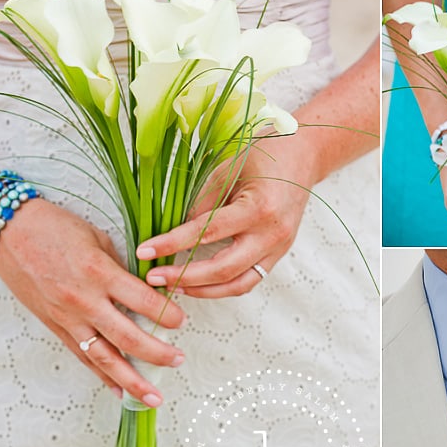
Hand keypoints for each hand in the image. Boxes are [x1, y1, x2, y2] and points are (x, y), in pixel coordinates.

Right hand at [0, 199, 185, 405]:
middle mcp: (84, 301)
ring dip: (132, 380)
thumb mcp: (97, 239)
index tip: (181, 321)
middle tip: (178, 360)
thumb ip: (122, 269)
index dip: (167, 314)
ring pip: (104, 358)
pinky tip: (120, 391)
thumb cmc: (55, 228)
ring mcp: (68, 318)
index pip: (143, 301)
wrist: (7, 232)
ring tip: (153, 396)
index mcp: (99, 273)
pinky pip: (82, 357)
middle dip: (157, 354)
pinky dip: (102, 376)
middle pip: (127, 337)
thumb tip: (148, 291)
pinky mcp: (55, 327)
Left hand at [137, 137, 313, 296]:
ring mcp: (278, 248)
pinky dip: (223, 285)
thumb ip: (202, 205)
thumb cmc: (263, 157)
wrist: (302, 157)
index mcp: (258, 208)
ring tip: (174, 286)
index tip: (145, 252)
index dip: (172, 244)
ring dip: (203, 290)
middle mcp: (272, 234)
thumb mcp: (226, 172)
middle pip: (223, 269)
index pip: (207, 233)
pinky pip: (249, 279)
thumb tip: (174, 234)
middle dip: (184, 277)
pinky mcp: (278, 253)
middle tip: (154, 277)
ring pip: (238, 284)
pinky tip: (199, 283)